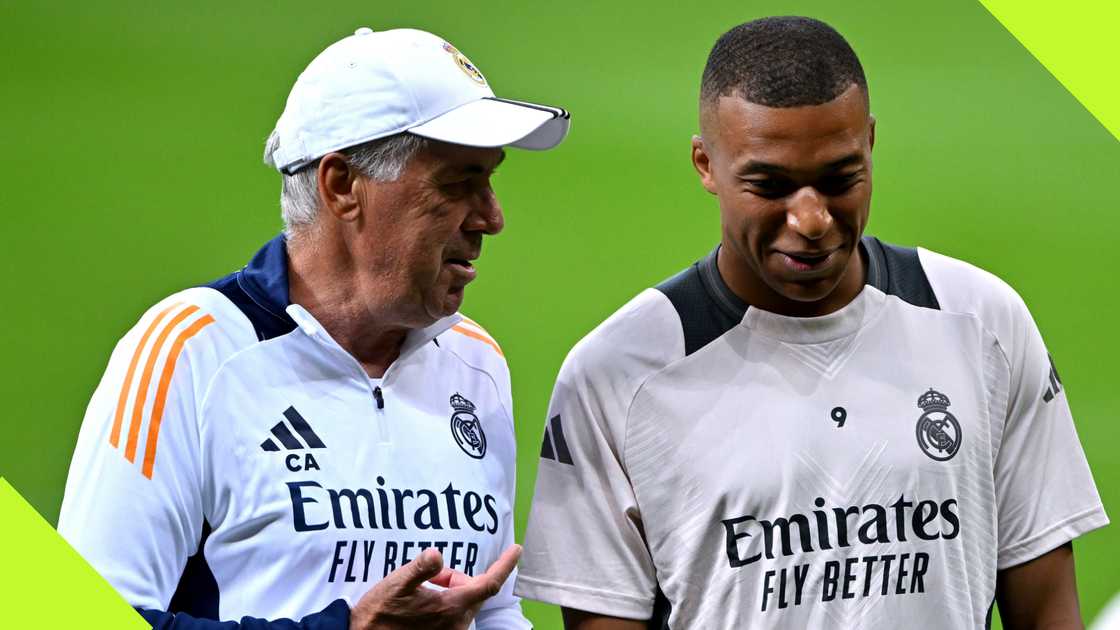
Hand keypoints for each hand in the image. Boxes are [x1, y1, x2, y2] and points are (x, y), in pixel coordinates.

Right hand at [349, 544, 521, 629]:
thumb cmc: (379, 614)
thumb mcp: (396, 584)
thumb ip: (420, 568)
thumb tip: (437, 555)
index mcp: (451, 608)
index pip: (488, 584)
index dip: (505, 566)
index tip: (516, 549)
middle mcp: (457, 625)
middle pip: (471, 592)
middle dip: (455, 579)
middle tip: (431, 575)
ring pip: (461, 604)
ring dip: (448, 592)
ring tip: (420, 593)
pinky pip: (453, 616)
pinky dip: (444, 605)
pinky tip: (421, 606)